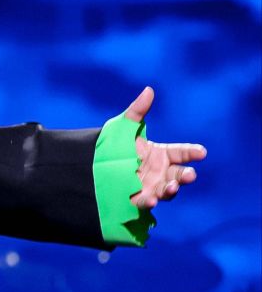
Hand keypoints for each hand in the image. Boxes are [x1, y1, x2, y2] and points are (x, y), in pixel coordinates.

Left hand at [122, 86, 206, 210]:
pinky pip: (147, 202)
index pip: (181, 152)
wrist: (90, 164)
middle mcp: (159, 171)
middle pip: (179, 174)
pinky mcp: (137, 198)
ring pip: (167, 190)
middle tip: (190, 175)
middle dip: (186, 175)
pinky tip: (152, 200)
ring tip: (172, 187)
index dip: (192, 152)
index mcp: (160, 153)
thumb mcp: (123, 125)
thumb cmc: (111, 144)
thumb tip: (149, 90)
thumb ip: (138, 110)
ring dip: (172, 189)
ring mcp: (150, 186)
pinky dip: (150, 201)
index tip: (202, 152)